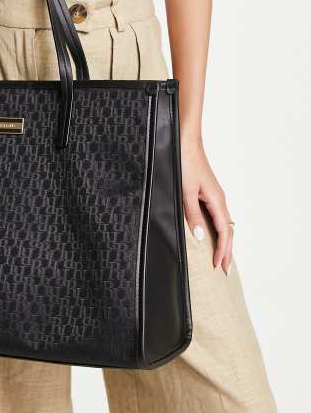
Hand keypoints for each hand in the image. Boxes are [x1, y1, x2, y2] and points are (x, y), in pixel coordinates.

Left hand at [181, 138, 233, 274]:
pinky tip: (213, 235)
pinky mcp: (207, 193)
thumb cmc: (185, 163)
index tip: (218, 266)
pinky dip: (218, 230)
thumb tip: (202, 237)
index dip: (222, 250)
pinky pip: (217, 217)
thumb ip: (192, 215)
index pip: (225, 232)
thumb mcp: (185, 191)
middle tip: (224, 270)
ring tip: (222, 257)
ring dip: (223, 242)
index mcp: (216, 201)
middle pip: (228, 231)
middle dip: (227, 251)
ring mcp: (214, 196)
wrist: (185, 143)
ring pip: (223, 224)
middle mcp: (218, 200)